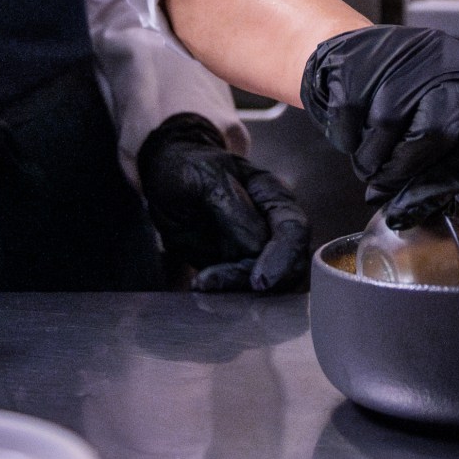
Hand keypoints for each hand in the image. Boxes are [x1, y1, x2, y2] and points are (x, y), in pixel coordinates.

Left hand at [137, 113, 310, 293]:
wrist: (164, 174)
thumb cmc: (189, 166)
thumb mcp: (207, 177)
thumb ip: (233, 208)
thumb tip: (257, 247)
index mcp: (273, 196)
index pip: (294, 230)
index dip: (282, 258)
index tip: (260, 280)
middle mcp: (271, 226)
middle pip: (289, 264)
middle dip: (261, 282)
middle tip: (220, 282)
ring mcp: (254, 249)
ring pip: (267, 283)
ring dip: (238, 289)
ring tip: (203, 282)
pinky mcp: (233, 267)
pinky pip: (239, 289)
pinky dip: (224, 292)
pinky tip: (199, 283)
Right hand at [299, 24, 458, 222]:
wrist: (359, 55)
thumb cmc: (408, 103)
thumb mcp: (441, 126)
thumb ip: (444, 167)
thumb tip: (416, 212)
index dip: (457, 176)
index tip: (426, 198)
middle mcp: (449, 63)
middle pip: (435, 133)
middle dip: (404, 174)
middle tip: (384, 191)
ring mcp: (402, 56)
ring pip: (388, 125)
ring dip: (372, 162)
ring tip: (368, 167)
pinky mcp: (358, 60)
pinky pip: (351, 115)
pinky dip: (347, 141)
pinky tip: (352, 139)